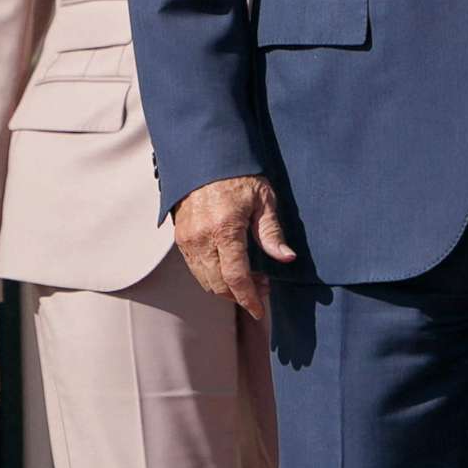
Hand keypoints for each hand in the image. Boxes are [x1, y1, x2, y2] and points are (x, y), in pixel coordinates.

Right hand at [172, 174, 296, 321]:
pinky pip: (196, 268)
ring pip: (205, 280)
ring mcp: (187, 239)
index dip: (249, 298)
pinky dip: (212, 276)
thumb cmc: (239, 175)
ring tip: (250, 277)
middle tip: (263, 287)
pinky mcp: (181, 238)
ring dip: (226, 288)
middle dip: (240, 295)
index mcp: (225, 228)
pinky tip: (231, 267)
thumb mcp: (263, 199)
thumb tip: (286, 258)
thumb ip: (272, 232)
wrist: (205, 157)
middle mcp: (201, 237)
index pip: (236, 277)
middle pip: (218, 285)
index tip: (260, 310)